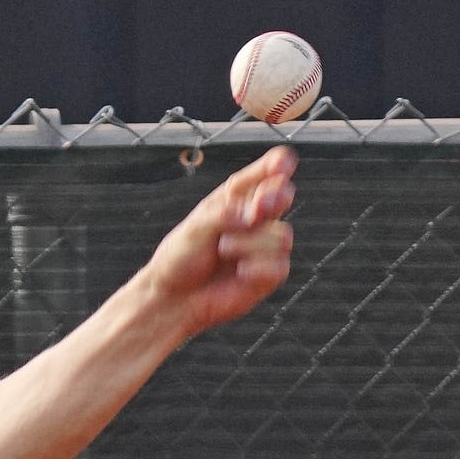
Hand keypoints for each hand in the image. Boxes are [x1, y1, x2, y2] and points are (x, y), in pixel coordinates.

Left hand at [133, 146, 296, 338]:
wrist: (175, 297)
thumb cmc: (181, 257)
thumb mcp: (195, 228)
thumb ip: (224, 215)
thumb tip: (253, 216)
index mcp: (235, 199)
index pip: (264, 174)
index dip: (277, 165)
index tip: (284, 162)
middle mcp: (254, 218)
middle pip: (283, 196)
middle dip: (275, 197)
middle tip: (259, 206)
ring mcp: (264, 245)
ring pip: (281, 235)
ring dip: (250, 243)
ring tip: (223, 251)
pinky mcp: (269, 274)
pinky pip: (279, 266)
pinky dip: (257, 268)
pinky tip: (239, 273)